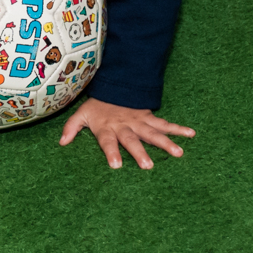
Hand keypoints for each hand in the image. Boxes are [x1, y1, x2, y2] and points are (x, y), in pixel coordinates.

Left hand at [59, 97, 194, 168]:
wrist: (114, 86)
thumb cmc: (97, 106)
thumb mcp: (81, 114)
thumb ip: (71, 128)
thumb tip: (61, 143)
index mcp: (107, 128)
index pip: (108, 142)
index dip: (111, 153)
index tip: (116, 166)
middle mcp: (125, 126)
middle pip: (133, 140)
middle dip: (140, 152)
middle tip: (148, 166)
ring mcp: (139, 122)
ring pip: (153, 133)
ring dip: (166, 142)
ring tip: (179, 153)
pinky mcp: (149, 118)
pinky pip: (165, 124)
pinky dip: (178, 129)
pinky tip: (191, 134)